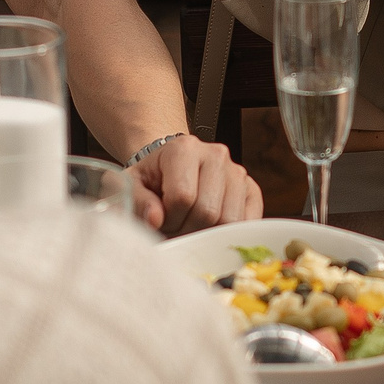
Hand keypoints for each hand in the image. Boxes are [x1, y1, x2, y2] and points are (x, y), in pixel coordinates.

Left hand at [130, 134, 262, 233]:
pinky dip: (228, 234)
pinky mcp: (251, 189)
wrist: (171, 170)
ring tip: (191, 226)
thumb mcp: (132, 186)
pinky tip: (211, 230)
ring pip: (230, 220)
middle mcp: (216, 154)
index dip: (169, 219)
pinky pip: (248, 222)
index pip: (183, 197)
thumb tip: (156, 219)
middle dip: (187, 230)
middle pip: (208, 211)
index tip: (160, 219)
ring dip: (208, 234)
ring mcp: (237, 171)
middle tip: (175, 227)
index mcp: (184, 148)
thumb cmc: (151, 180)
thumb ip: (138, 201)